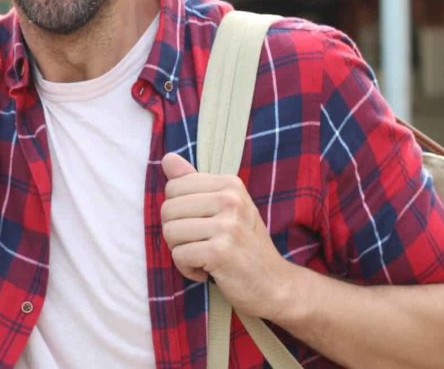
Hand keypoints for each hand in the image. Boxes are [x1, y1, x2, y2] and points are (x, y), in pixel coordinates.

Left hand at [160, 153, 295, 320]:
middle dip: (177, 233)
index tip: (202, 225)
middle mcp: (231, 200)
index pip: (173, 187)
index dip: (179, 212)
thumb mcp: (225, 209)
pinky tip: (208, 271)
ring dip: (182, 252)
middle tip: (202, 244)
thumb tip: (167, 158)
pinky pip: (179, 255)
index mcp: (230, 184)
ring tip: (206, 257)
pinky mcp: (220, 252)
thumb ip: (194, 183)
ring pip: (170, 232)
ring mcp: (227, 226)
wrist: (275, 285)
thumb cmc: (245, 247)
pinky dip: (187, 269)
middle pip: (168, 210)